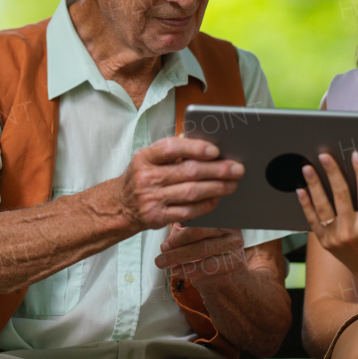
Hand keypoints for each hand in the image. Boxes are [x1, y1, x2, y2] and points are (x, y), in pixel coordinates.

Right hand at [117, 136, 243, 230]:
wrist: (120, 206)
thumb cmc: (141, 178)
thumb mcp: (148, 159)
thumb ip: (171, 149)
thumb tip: (202, 140)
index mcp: (144, 157)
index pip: (170, 148)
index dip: (195, 148)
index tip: (215, 150)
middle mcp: (146, 178)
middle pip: (188, 172)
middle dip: (217, 169)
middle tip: (237, 168)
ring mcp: (151, 199)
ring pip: (191, 192)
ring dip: (216, 187)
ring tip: (232, 183)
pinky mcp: (157, 217)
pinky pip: (188, 211)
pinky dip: (205, 204)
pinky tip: (217, 198)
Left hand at [154, 223, 247, 284]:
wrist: (219, 257)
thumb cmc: (202, 239)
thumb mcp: (191, 229)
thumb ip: (182, 227)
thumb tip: (165, 232)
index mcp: (220, 217)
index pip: (198, 228)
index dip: (179, 238)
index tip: (164, 247)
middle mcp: (232, 231)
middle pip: (202, 245)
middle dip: (178, 254)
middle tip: (161, 260)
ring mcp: (236, 248)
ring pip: (207, 260)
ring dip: (185, 266)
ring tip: (170, 268)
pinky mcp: (236, 263)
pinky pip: (212, 270)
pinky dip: (194, 273)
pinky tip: (181, 272)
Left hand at [296, 150, 357, 290]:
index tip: (355, 155)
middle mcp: (351, 233)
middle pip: (340, 196)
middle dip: (332, 173)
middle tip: (324, 155)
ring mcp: (336, 239)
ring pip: (323, 207)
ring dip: (314, 185)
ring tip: (308, 167)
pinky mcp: (326, 243)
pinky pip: (313, 221)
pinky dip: (306, 205)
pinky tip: (301, 189)